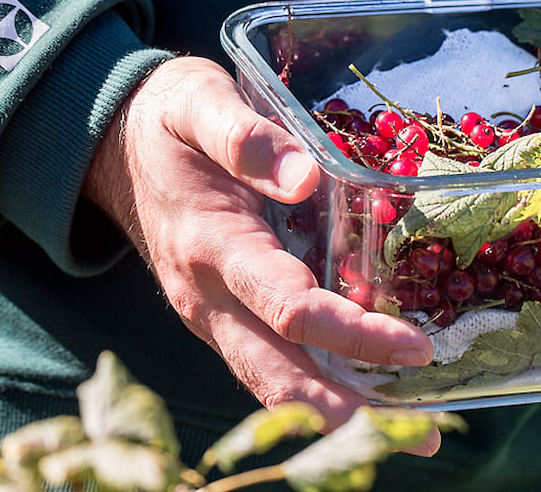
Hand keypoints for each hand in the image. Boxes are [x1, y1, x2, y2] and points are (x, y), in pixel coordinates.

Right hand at [84, 56, 438, 452]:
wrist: (113, 144)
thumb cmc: (167, 118)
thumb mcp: (198, 103)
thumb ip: (245, 136)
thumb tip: (305, 175)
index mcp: (210, 246)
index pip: (288, 308)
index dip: (353, 333)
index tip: (416, 345)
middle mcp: (206, 297)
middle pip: (279, 375)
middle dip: (350, 414)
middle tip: (427, 437)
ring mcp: (209, 315)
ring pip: (271, 383)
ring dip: (336, 415)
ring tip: (406, 432)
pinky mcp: (219, 316)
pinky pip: (266, 364)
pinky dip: (315, 389)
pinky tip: (364, 396)